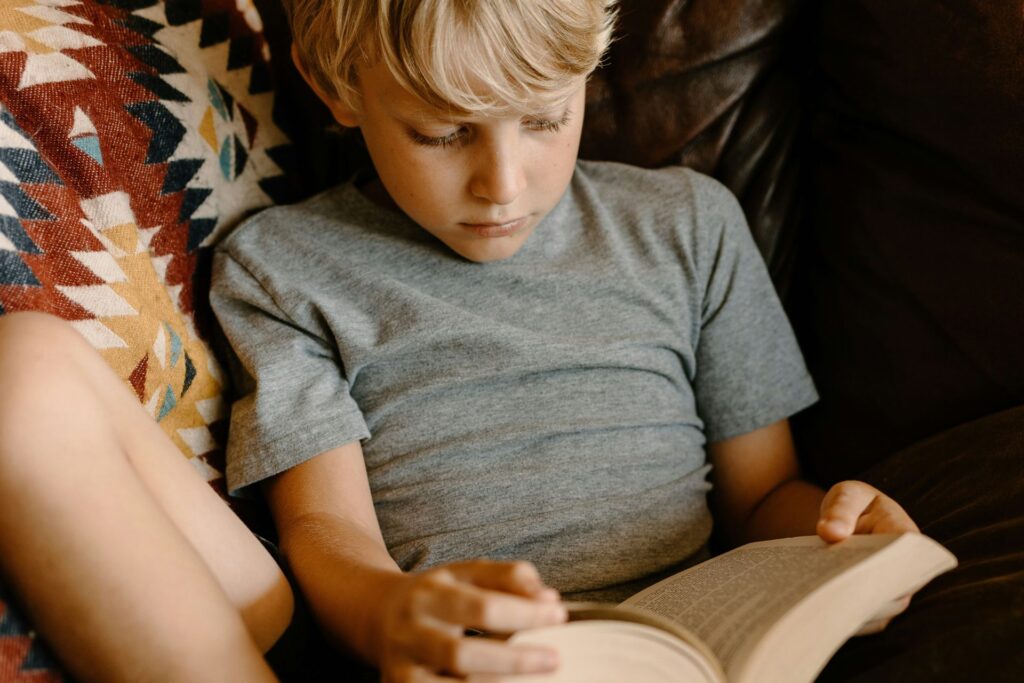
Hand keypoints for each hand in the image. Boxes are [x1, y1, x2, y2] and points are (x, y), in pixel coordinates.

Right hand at [375, 559, 566, 681]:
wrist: (374, 613)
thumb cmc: (435, 595)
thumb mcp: (465, 574)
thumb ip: (507, 578)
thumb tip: (548, 599)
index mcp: (429, 594)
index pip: (483, 606)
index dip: (525, 613)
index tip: (558, 615)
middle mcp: (410, 633)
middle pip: (461, 655)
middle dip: (513, 660)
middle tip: (554, 658)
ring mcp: (402, 670)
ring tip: (535, 680)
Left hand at [817, 480, 919, 635]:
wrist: (846, 522)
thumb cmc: (851, 504)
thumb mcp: (846, 495)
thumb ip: (840, 509)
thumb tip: (831, 532)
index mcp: (904, 535)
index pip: (910, 556)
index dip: (891, 569)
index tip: (860, 572)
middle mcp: (907, 570)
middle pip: (893, 594)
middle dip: (860, 595)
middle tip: (825, 592)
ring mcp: (893, 593)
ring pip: (877, 613)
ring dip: (847, 610)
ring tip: (814, 602)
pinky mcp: (875, 609)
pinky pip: (860, 621)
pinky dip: (839, 618)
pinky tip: (813, 611)